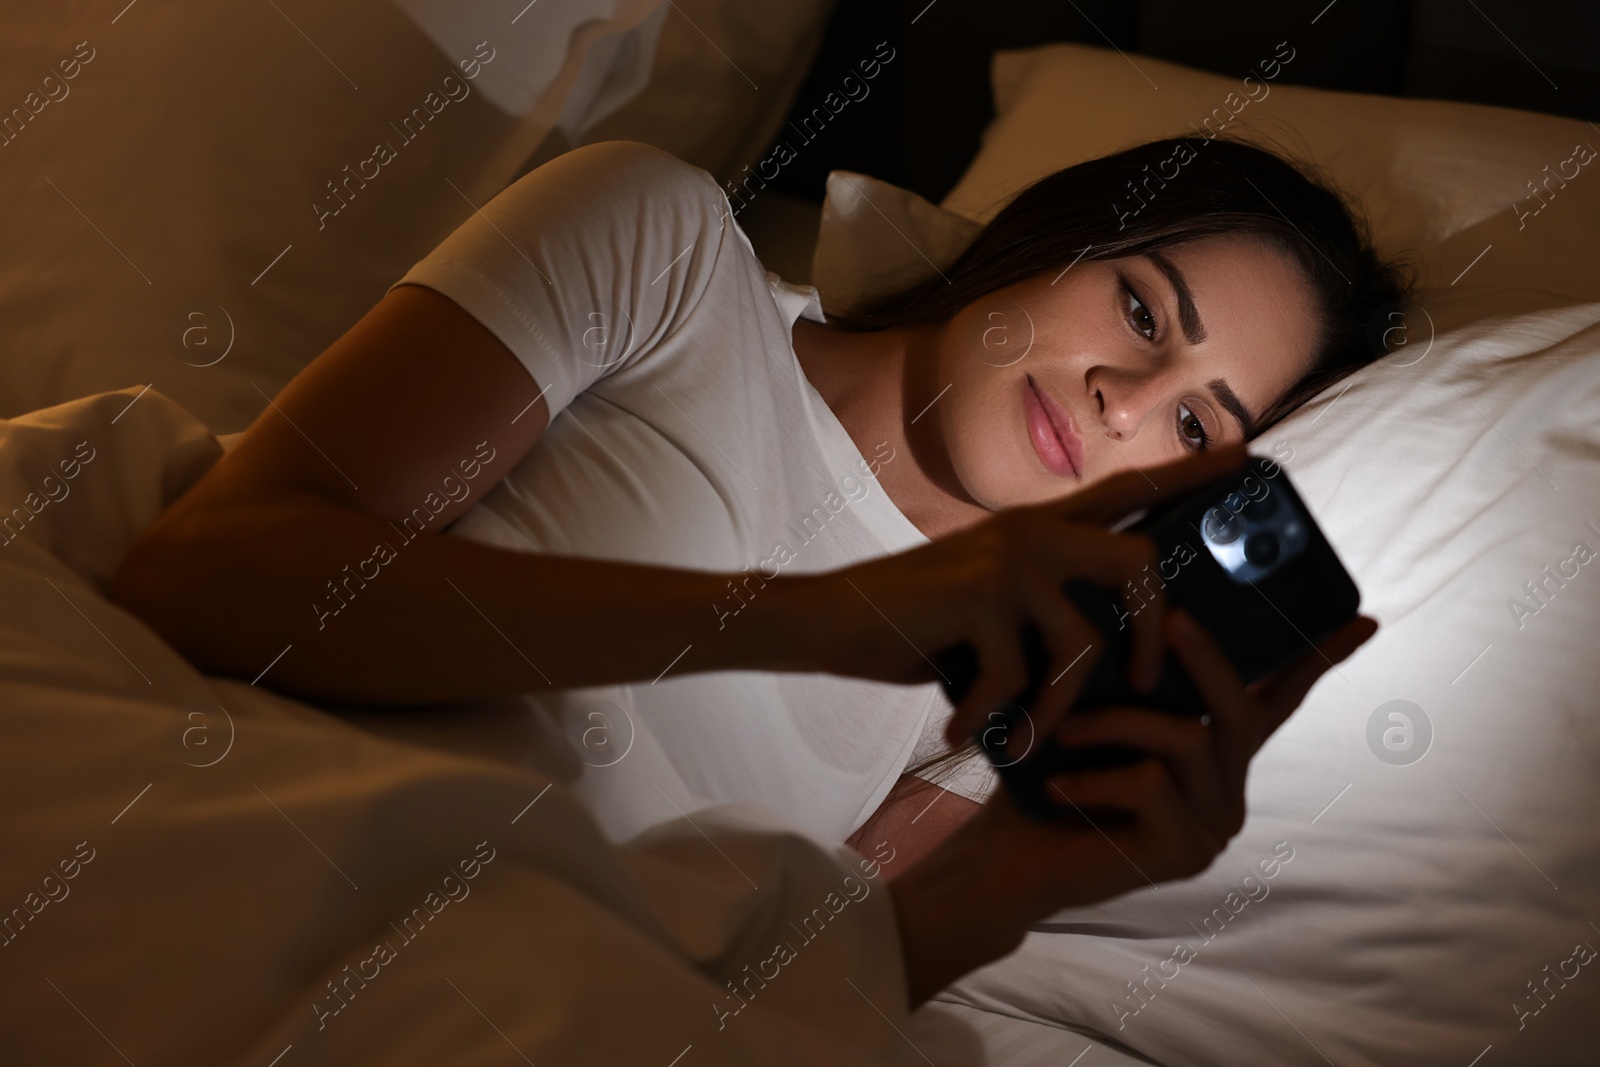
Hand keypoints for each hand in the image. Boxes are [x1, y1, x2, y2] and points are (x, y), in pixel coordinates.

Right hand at [797, 441, 1250, 746]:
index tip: (1250, 455)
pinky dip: (994, 716)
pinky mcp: (977, 596)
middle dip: (1154, 635)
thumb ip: (1043, 606)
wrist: (824, 621)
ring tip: (1032, 735)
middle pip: (1140, 564)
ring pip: (1083, 642)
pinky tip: (964, 729)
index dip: (1191, 474)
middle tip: (1142, 685)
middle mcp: (1031, 530)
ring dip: (1060, 707)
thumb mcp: (988, 605)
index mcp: (1038, 527)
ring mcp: (1006, 559)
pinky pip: (1021, 675)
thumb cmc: (912, 624)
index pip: (1130, 491)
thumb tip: (1106, 650)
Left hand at [887, 605, 1377, 1007]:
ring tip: (1064, 731)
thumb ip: (1135, 679)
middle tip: (1171, 614)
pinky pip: (1150, 784)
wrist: (1009, 859)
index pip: (1275, 700)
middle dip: (1208, 657)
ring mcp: (1213, 826)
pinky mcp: (1185, 854)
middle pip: (1240, 709)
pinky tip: (1060, 787)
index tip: (1364, 619)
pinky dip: (1096, 776)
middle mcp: (1227, 789)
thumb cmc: (1045, 777)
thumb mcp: (1093, 713)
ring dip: (1116, 724)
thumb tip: (1153, 606)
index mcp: (1214, 754)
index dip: (1317, 660)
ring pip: (1188, 740)